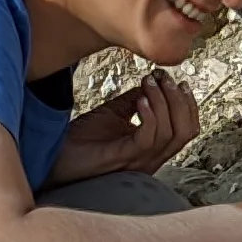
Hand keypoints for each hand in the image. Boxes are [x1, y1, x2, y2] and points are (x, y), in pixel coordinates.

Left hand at [52, 72, 200, 184]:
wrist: (53, 158)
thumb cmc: (80, 141)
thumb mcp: (113, 113)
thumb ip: (134, 100)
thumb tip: (152, 80)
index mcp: (152, 148)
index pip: (186, 130)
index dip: (187, 104)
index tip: (176, 80)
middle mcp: (150, 158)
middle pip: (186, 132)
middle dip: (181, 101)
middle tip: (166, 79)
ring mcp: (138, 162)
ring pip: (171, 134)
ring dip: (164, 103)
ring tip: (150, 84)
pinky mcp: (123, 160)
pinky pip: (148, 139)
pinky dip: (150, 116)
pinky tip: (140, 99)